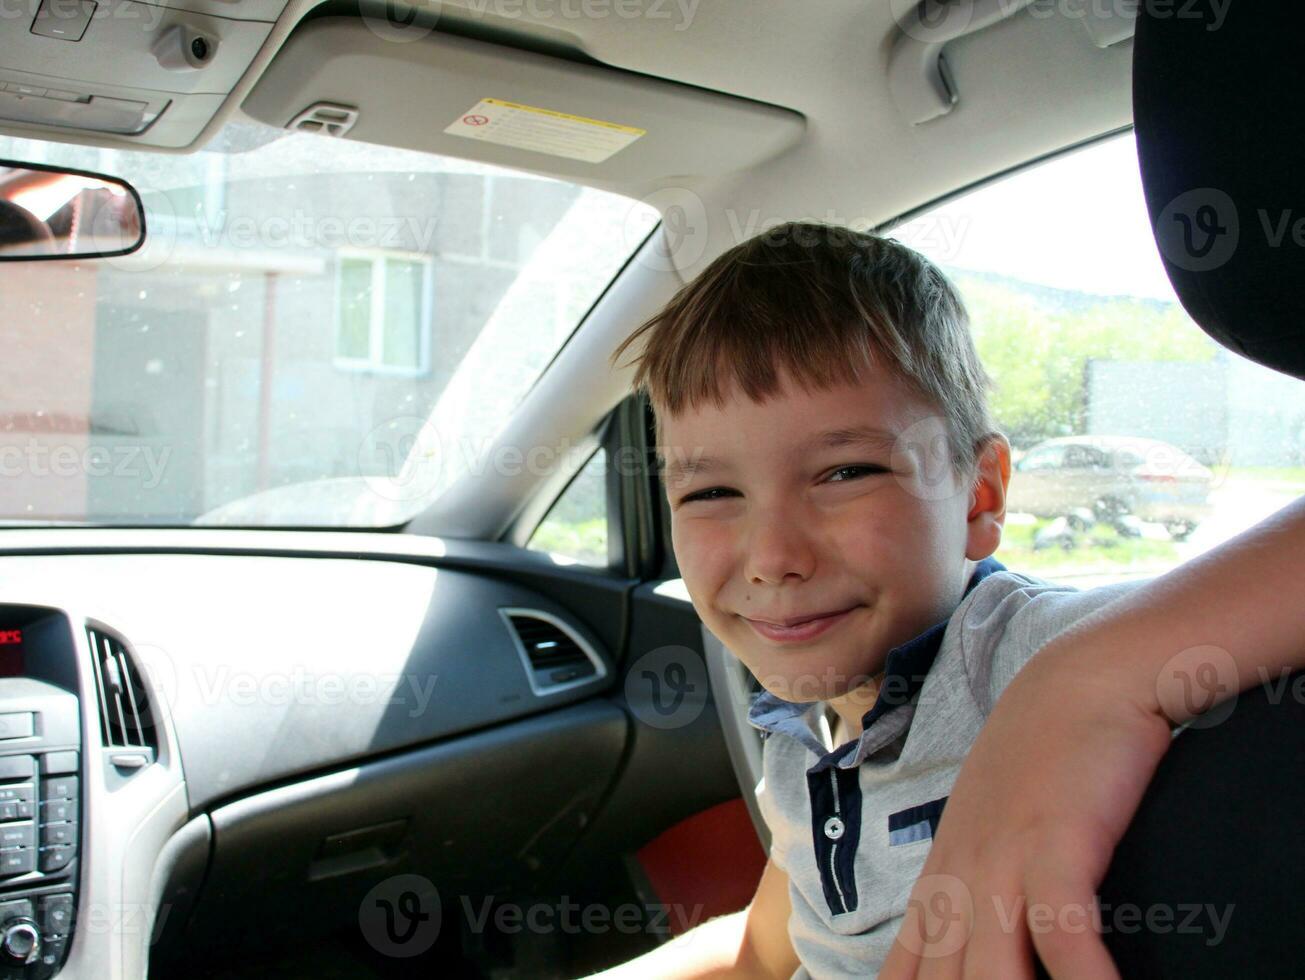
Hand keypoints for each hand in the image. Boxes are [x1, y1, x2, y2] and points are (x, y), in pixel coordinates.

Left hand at [879, 650, 1173, 978]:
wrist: (1076, 682)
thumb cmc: (1040, 756)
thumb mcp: (992, 824)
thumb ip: (978, 880)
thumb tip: (978, 932)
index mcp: (943, 879)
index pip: (905, 973)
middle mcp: (961, 882)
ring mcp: (1002, 866)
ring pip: (991, 976)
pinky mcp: (1055, 848)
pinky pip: (1063, 938)